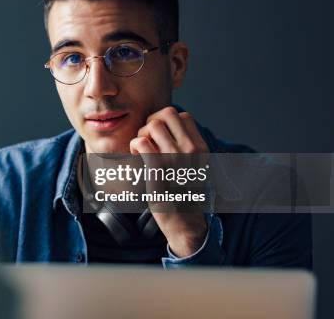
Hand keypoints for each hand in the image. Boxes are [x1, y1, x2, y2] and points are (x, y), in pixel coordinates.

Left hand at [129, 106, 208, 257]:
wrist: (185, 222)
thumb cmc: (185, 193)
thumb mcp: (195, 166)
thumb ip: (185, 146)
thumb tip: (164, 125)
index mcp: (201, 147)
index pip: (182, 116)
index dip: (166, 121)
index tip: (159, 137)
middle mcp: (191, 150)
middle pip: (166, 114)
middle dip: (152, 123)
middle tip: (148, 140)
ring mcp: (175, 158)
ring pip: (152, 125)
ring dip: (142, 135)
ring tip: (142, 150)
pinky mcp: (158, 169)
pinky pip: (141, 142)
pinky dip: (134, 146)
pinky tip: (137, 156)